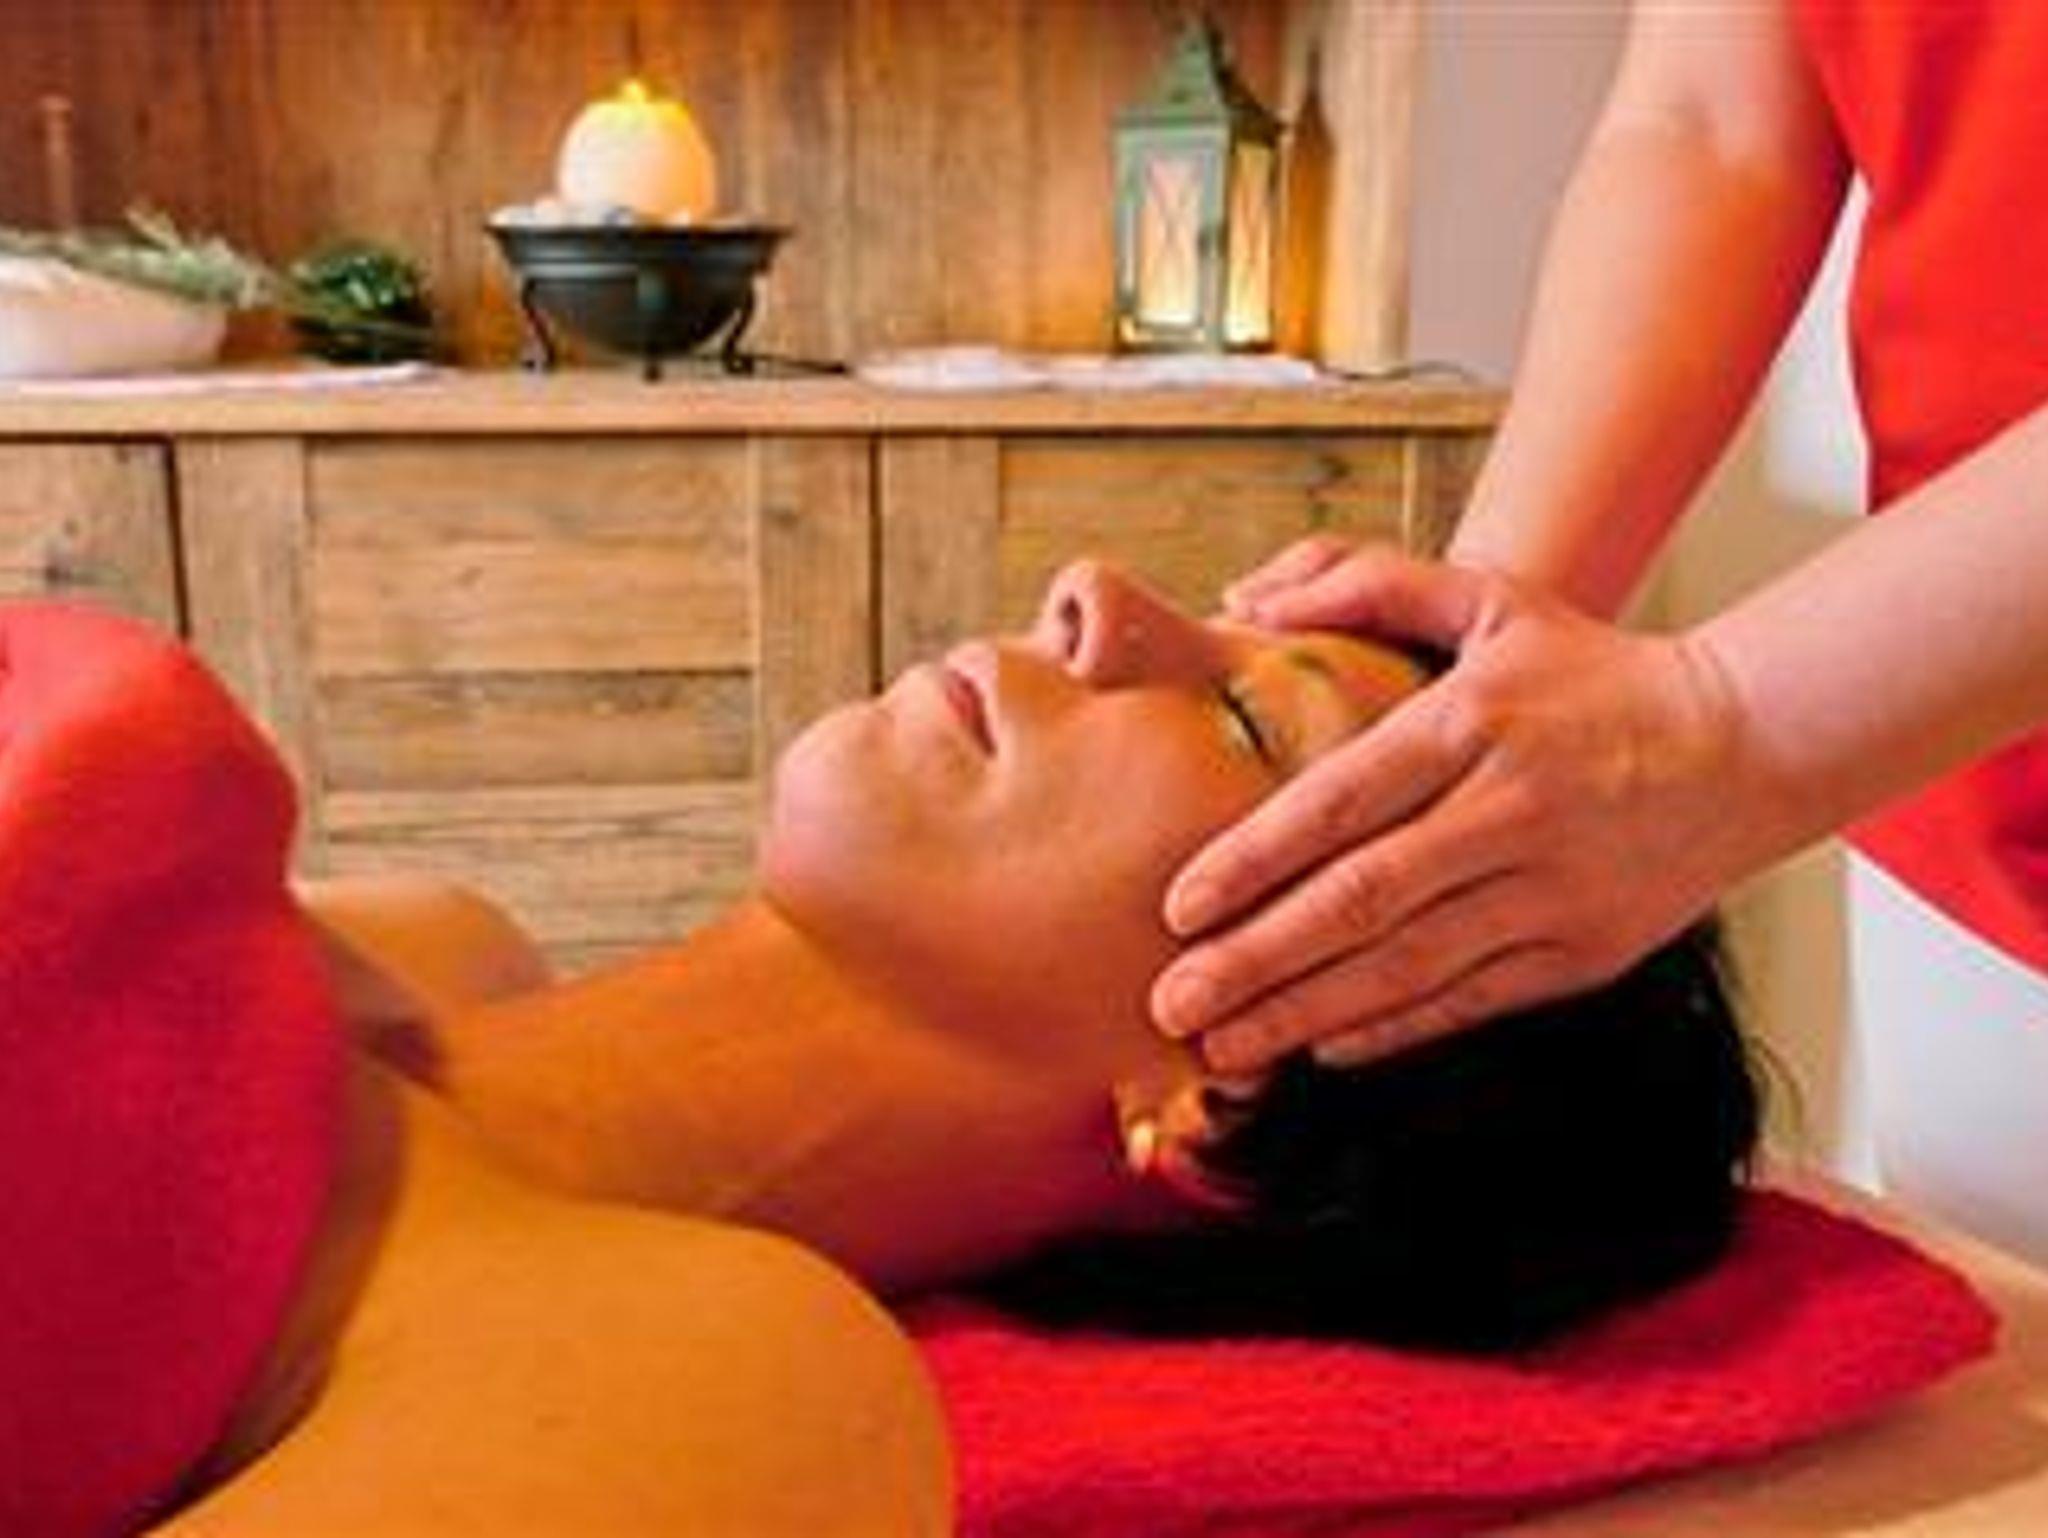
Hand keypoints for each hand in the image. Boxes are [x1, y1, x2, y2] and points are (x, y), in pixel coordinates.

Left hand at [1153, 541, 1772, 1072]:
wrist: (1749, 743)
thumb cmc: (1593, 673)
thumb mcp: (1492, 598)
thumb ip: (1368, 583)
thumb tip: (1251, 602)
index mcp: (1476, 722)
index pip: (1343, 800)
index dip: (1255, 857)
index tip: (1179, 905)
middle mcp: (1513, 811)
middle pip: (1363, 899)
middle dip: (1257, 958)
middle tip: (1170, 1001)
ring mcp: (1553, 892)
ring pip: (1408, 967)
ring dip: (1305, 1012)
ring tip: (1222, 1046)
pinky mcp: (1584, 953)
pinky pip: (1470, 1001)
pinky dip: (1392, 1029)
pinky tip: (1320, 1048)